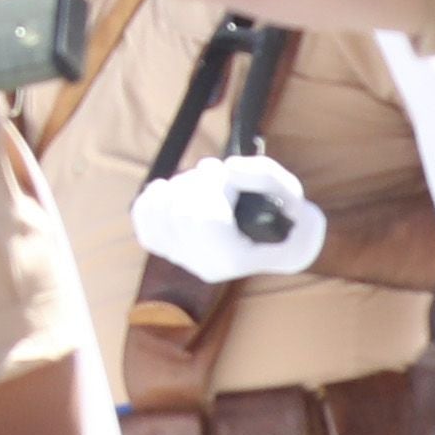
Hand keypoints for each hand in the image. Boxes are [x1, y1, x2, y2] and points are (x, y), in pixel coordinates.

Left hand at [130, 153, 321, 285]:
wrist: (282, 243)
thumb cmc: (287, 217)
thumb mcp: (289, 191)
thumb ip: (262, 176)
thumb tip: (228, 169)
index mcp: (234, 257)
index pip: (205, 220)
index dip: (209, 188)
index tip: (223, 170)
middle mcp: (205, 265)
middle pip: (180, 214)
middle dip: (196, 184)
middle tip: (216, 173)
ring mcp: (184, 260)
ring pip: (160, 217)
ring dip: (177, 189)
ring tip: (200, 183)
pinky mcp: (171, 252)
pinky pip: (146, 228)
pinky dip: (149, 205)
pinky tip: (163, 190)